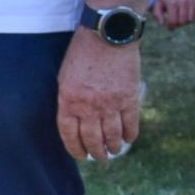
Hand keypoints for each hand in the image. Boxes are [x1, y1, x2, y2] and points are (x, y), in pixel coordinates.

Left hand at [56, 28, 141, 159]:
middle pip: (92, 139)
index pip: (69, 135)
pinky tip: (129, 139)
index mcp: (68, 102)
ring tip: (114, 152)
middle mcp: (88, 107)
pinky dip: (130, 133)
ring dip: (113, 147)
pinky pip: (131, 122)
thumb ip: (68, 99)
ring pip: (112, 135)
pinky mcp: (129, 98)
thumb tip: (73, 118)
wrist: (107, 36)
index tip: (80, 155)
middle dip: (96, 152)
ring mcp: (110, 104)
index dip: (75, 148)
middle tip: (100, 157)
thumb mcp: (64, 78)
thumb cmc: (81, 54)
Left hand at [153, 0, 194, 27]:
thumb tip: (162, 23)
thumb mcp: (157, 3)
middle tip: (176, 21)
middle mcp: (183, 1)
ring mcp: (192, 0)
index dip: (171, 27)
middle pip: (183, 21)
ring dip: (187, 20)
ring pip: (192, 19)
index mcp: (172, 3)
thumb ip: (157, 14)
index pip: (173, 21)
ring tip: (182, 16)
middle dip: (179, 24)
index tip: (170, 27)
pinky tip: (190, 13)